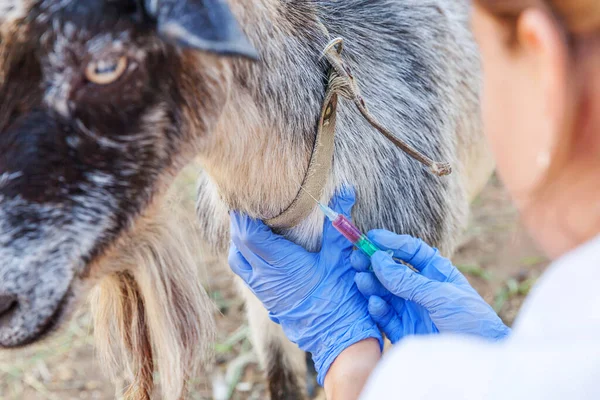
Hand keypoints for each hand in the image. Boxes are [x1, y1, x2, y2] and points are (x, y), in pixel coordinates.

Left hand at [229, 188, 381, 384]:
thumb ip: (337, 223)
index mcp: (280, 263)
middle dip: (240, 224)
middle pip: (238, 244)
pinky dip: (248, 257)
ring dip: (241, 242)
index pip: (247, 233)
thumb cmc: (341, 298)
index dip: (244, 214)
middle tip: (251, 206)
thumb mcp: (340, 257)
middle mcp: (264, 278)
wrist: (339, 339)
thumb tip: (346, 190)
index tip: (250, 198)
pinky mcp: (268, 301)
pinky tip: (264, 250)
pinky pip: (247, 274)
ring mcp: (264, 291)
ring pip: (238, 261)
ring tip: (255, 226)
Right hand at [351, 230, 509, 342]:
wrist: (478, 363)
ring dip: (372, 286)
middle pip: (392, 271)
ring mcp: (412, 310)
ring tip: (362, 280)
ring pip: (385, 293)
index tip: (371, 237)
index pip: (411, 252)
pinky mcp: (404, 331)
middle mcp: (421, 289)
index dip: (391, 242)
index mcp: (436, 274)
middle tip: (357, 258)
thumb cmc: (471, 321)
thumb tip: (378, 259)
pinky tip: (375, 304)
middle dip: (374, 264)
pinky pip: (385, 317)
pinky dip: (378, 310)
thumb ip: (408, 280)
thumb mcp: (441, 295)